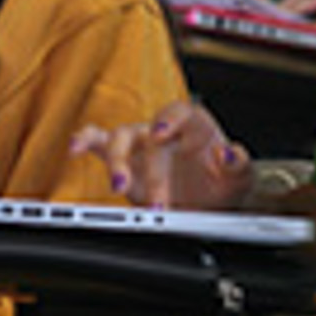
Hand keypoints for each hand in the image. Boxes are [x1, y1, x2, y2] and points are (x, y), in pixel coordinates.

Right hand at [70, 101, 253, 211]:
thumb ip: (239, 164)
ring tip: (119, 187)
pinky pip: (98, 143)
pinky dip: (84, 141)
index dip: (170, 120)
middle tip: (158, 204)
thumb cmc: (222, 182)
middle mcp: (164, 131)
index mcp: (195, 126)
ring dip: (116, 162)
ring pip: (119, 138)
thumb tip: (228, 153)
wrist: (208, 203)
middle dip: (152, 173)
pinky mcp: (123, 163)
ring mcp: (141, 144)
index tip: (162, 133)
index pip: (180, 112)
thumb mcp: (241, 178)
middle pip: (149, 136)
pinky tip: (74, 150)